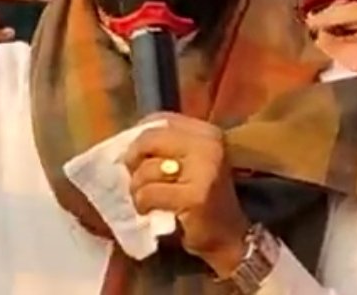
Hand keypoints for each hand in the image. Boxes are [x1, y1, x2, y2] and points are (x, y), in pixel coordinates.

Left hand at [124, 113, 249, 276]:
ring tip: (145, 199)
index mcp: (207, 133)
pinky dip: (142, 203)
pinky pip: (149, 193)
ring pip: (146, 169)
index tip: (136, 156)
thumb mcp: (191, 162)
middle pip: (150, 139)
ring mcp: (204, 170)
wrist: (229, 236)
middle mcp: (208, 145)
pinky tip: (149, 210)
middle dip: (133, 159)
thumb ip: (167, 146)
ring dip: (137, 188)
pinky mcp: (194, 196)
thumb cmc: (203, 199)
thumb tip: (127, 140)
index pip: (161, 119)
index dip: (139, 136)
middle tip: (135, 177)